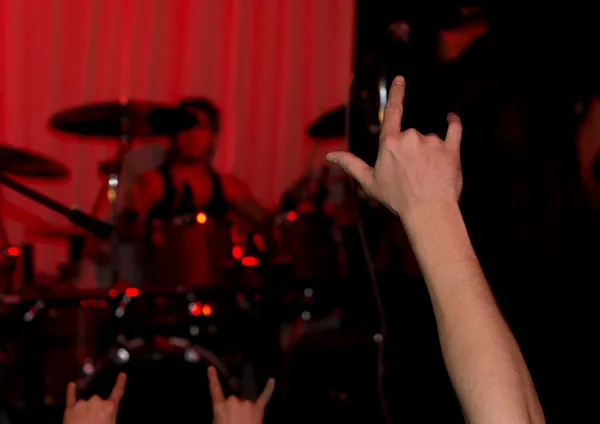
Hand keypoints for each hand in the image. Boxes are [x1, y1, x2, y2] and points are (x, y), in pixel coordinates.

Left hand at [63, 373, 126, 423]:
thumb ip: (111, 417)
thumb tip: (108, 415)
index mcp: (110, 407)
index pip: (117, 393)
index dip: (120, 383)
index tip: (122, 374)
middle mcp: (97, 401)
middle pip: (98, 401)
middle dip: (97, 410)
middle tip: (95, 422)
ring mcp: (82, 404)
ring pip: (85, 404)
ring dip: (85, 411)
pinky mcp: (70, 409)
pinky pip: (70, 398)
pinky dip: (71, 391)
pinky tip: (71, 385)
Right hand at [208, 366, 274, 423]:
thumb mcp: (216, 423)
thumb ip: (221, 416)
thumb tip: (227, 415)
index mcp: (220, 406)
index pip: (215, 390)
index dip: (213, 378)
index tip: (211, 368)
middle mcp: (233, 401)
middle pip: (233, 400)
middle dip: (234, 409)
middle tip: (234, 422)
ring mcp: (247, 404)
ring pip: (246, 402)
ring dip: (245, 410)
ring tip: (245, 423)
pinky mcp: (259, 409)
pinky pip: (264, 396)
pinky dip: (269, 388)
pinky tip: (271, 380)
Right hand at [326, 76, 462, 219]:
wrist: (428, 211)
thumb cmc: (397, 199)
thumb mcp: (369, 181)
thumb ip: (350, 164)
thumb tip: (329, 155)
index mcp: (390, 142)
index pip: (393, 110)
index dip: (397, 93)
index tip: (401, 79)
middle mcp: (410, 137)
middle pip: (410, 136)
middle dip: (411, 153)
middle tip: (412, 178)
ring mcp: (432, 142)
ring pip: (429, 141)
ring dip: (428, 154)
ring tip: (428, 178)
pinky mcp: (451, 149)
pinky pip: (454, 129)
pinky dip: (453, 123)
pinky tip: (452, 118)